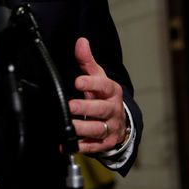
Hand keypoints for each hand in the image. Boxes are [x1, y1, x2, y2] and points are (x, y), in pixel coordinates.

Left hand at [67, 37, 126, 152]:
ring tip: (69, 126)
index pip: (104, 86)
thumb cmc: (104, 95)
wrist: (120, 121)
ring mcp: (111, 127)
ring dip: (83, 128)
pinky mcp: (106, 143)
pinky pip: (94, 146)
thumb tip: (81, 42)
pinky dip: (81, 147)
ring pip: (98, 129)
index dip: (92, 84)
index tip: (78, 81)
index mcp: (111, 91)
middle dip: (86, 108)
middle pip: (101, 109)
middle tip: (71, 106)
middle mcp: (113, 110)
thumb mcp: (97, 77)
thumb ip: (86, 61)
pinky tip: (68, 145)